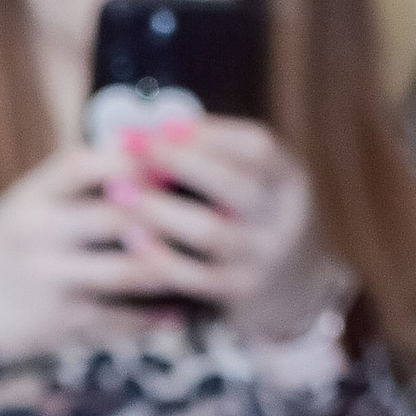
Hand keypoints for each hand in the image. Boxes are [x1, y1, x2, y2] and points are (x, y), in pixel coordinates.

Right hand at [0, 140, 200, 355]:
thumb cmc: (2, 253)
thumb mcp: (23, 204)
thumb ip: (70, 182)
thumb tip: (136, 145)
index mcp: (31, 197)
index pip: (86, 163)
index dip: (133, 156)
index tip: (171, 154)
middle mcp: (39, 233)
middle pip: (118, 215)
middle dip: (166, 213)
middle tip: (207, 209)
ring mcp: (51, 279)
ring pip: (129, 269)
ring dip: (170, 265)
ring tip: (201, 259)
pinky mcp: (60, 321)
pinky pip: (119, 316)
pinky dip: (153, 315)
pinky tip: (179, 309)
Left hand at [100, 117, 350, 343]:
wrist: (296, 291)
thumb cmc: (258, 220)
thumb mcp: (260, 185)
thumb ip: (220, 159)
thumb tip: (154, 127)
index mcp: (290, 180)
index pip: (256, 147)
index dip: (209, 133)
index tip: (162, 123)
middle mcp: (283, 217)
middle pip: (230, 184)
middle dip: (175, 161)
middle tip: (129, 148)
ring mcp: (263, 258)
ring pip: (208, 230)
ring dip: (159, 209)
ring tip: (119, 191)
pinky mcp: (239, 292)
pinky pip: (194, 275)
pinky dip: (160, 255)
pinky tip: (132, 238)